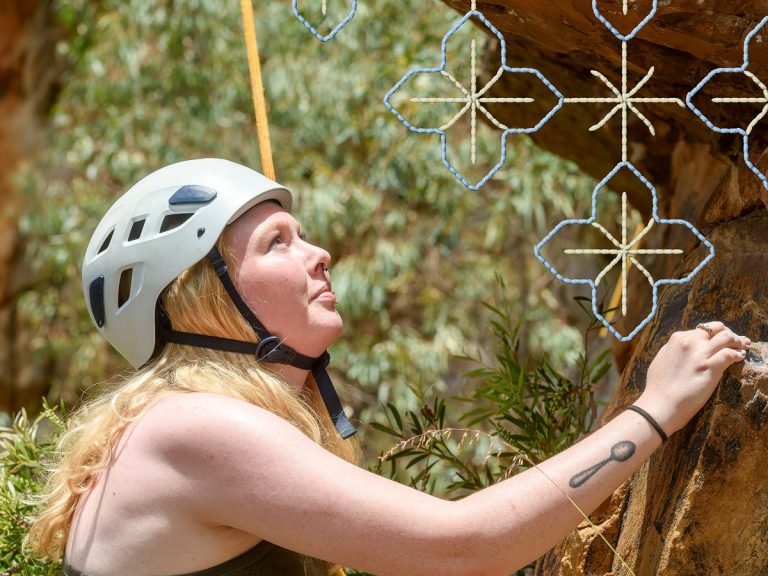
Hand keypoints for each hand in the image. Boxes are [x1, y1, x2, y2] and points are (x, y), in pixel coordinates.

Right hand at [636, 322, 750, 434]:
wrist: (659, 403)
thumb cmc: (658, 386)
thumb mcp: (663, 359)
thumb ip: (677, 350)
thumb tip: (687, 349)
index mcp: (678, 339)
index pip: (703, 329)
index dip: (714, 334)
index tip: (720, 341)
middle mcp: (690, 342)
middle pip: (717, 328)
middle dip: (729, 333)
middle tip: (736, 341)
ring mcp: (700, 354)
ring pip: (727, 337)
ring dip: (738, 341)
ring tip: (743, 347)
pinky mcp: (709, 368)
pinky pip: (730, 354)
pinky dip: (738, 355)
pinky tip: (740, 358)